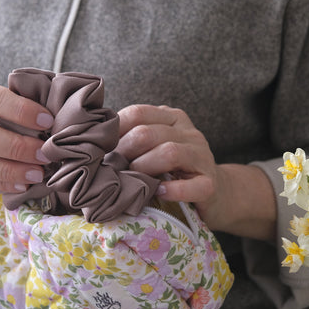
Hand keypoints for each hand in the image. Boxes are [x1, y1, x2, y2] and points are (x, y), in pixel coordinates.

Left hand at [117, 104, 275, 239]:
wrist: (218, 194)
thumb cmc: (174, 171)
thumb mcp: (154, 148)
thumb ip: (131, 140)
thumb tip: (91, 144)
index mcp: (172, 118)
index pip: (138, 113)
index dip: (115, 131)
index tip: (102, 150)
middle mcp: (189, 132)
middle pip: (148, 133)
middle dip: (124, 153)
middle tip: (112, 170)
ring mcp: (202, 156)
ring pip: (169, 152)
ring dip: (143, 169)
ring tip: (133, 182)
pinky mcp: (210, 184)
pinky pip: (191, 185)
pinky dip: (171, 190)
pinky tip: (158, 193)